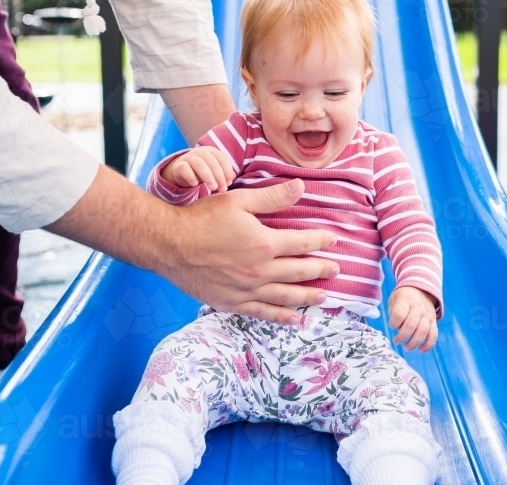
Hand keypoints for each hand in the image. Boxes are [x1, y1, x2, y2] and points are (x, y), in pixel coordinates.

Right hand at [47, 167, 339, 325]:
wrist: (168, 244)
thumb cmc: (201, 218)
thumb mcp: (238, 199)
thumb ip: (272, 197)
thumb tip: (301, 187)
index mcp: (264, 244)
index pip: (303, 243)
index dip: (321, 241)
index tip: (335, 240)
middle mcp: (260, 271)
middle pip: (300, 272)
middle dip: (322, 270)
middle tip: (338, 270)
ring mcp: (246, 290)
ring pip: (286, 297)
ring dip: (308, 297)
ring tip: (325, 297)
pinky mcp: (232, 302)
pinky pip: (263, 313)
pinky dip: (281, 317)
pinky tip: (295, 320)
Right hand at [162, 146, 235, 191]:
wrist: (182, 170)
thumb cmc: (203, 171)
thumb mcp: (214, 171)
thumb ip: (223, 173)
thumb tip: (232, 178)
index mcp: (212, 151)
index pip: (222, 159)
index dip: (227, 171)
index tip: (229, 183)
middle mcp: (201, 152)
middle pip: (212, 162)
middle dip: (219, 177)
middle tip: (222, 189)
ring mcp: (189, 157)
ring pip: (199, 164)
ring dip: (208, 177)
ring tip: (213, 188)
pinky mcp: (179, 165)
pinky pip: (184, 168)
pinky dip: (190, 176)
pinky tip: (195, 184)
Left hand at [388, 286, 438, 352]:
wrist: (421, 289)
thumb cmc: (403, 297)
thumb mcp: (394, 299)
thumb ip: (393, 313)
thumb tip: (397, 328)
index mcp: (406, 300)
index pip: (400, 313)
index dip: (394, 322)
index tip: (391, 326)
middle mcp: (418, 308)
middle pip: (411, 324)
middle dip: (403, 336)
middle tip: (396, 341)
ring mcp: (427, 315)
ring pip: (423, 330)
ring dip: (414, 342)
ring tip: (406, 348)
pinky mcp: (433, 322)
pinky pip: (433, 334)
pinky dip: (429, 344)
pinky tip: (421, 350)